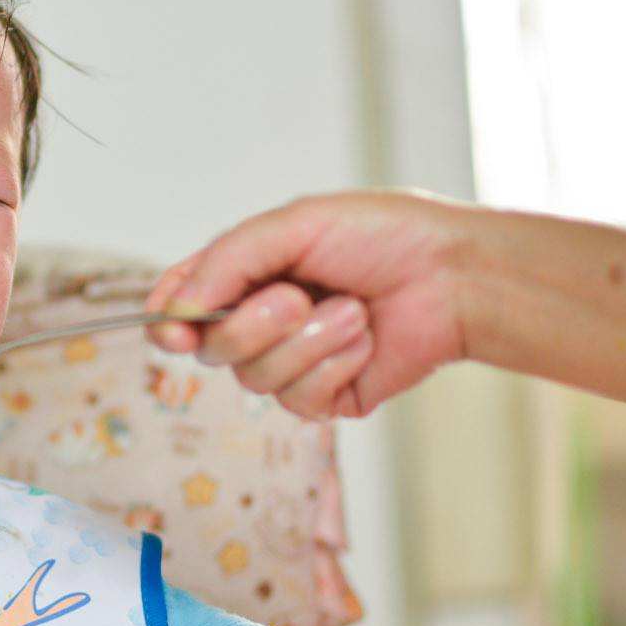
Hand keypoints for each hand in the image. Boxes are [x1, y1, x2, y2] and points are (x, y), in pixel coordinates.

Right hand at [145, 190, 475, 418]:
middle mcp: (261, 321)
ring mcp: (293, 362)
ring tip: (352, 311)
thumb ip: (226, 261)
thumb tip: (177, 310)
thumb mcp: (294, 225)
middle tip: (299, 295)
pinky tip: (365, 340)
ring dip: (308, 342)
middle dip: (254, 324)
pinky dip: (334, 365)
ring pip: (255, 378)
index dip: (170, 321)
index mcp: (246, 274)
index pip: (181, 305)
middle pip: (212, 348)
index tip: (176, 329)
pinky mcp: (327, 397)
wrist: (455, 276)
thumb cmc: (384, 236)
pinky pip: (300, 401)